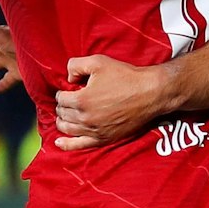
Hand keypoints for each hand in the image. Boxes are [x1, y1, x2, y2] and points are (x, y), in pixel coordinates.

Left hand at [53, 55, 178, 149]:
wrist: (150, 93)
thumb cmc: (125, 77)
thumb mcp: (98, 62)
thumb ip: (75, 66)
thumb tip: (67, 79)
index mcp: (81, 100)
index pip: (60, 98)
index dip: (63, 92)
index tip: (69, 89)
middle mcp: (85, 118)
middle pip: (63, 113)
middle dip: (63, 106)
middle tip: (69, 100)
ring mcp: (94, 131)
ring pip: (67, 129)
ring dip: (62, 121)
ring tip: (65, 115)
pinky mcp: (103, 139)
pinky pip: (79, 145)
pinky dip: (66, 144)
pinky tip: (58, 142)